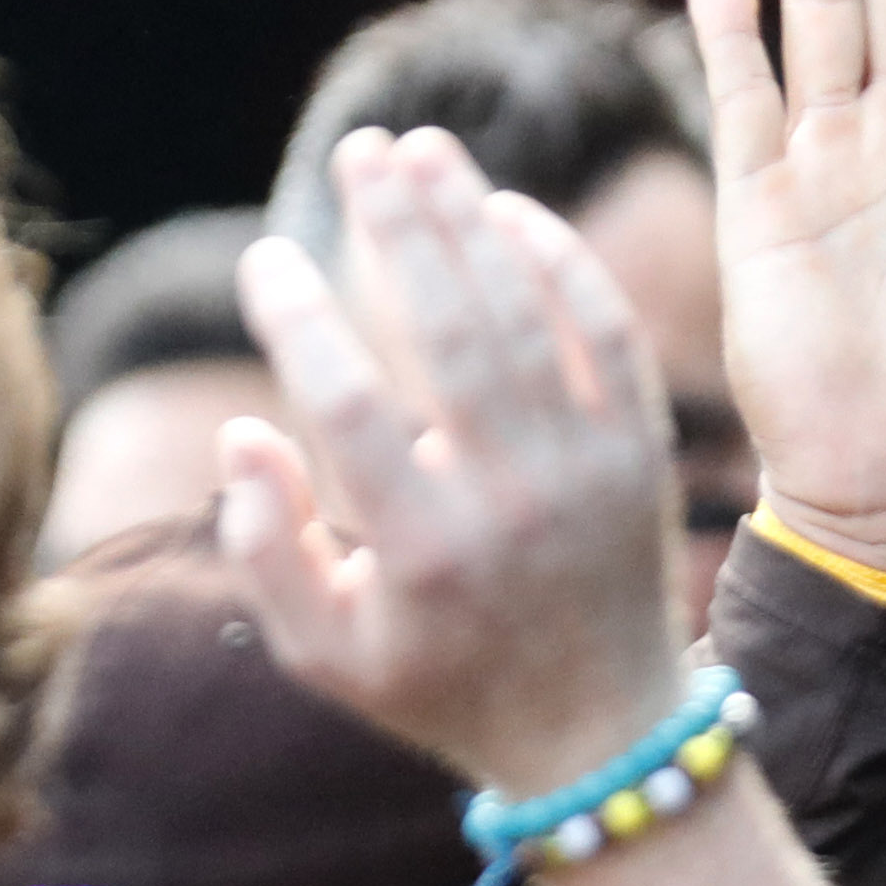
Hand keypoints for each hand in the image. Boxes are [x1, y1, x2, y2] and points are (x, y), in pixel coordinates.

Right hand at [220, 129, 686, 798]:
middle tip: (358, 148)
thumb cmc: (443, 687)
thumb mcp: (326, 654)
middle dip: (399, 228)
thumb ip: (264, 549)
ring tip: (420, 151)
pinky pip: (610, 338)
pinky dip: (565, 266)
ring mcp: (591, 476)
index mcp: (424, 554)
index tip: (265, 261)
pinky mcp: (643, 458)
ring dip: (472, 220)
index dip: (301, 322)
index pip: (349, 408)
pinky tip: (509, 211)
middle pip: (453, 334)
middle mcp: (514, 506)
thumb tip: (242, 432)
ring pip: (531, 318)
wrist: (603, 736)